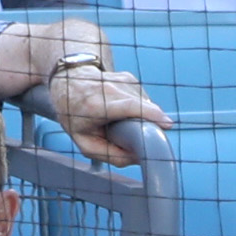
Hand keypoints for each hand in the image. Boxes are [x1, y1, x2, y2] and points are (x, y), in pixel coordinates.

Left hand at [48, 66, 173, 167]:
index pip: (128, 107)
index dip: (150, 114)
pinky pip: (142, 98)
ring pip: (145, 104)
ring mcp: (121, 79)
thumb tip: (138, 158)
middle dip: (148, 124)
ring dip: (140, 116)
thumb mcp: (83, 142)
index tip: (167, 124)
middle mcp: (109, 88)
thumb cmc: (74, 115)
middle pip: (142, 108)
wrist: (68, 82)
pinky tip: (122, 110)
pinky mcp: (129, 77)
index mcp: (95, 105)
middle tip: (139, 136)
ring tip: (121, 120)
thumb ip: (109, 155)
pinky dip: (138, 107)